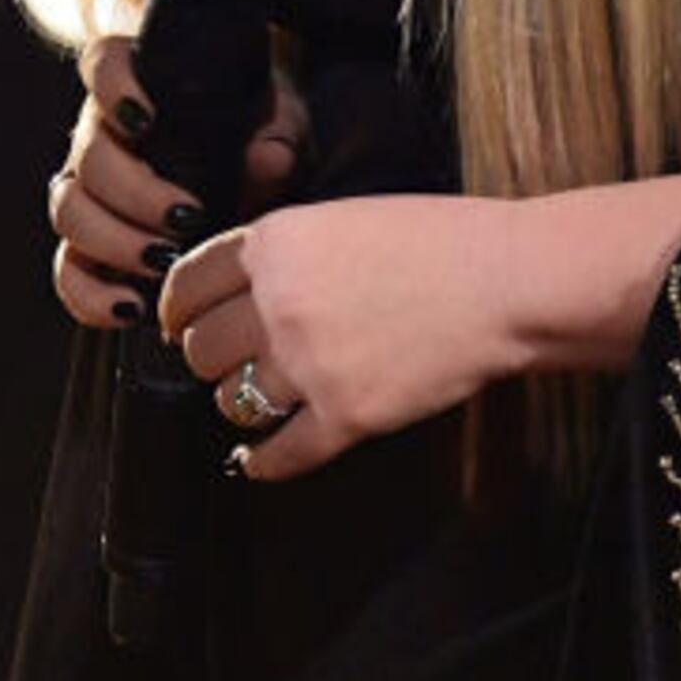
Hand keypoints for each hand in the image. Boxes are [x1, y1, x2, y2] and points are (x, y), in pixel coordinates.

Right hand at [46, 33, 309, 329]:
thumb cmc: (260, 136)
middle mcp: (101, 136)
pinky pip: (69, 274)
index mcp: (137, 89)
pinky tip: (132, 306)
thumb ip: (279, 135)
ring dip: (113, 241)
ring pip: (70, 212)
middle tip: (186, 218)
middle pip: (87, 158)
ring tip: (165, 261)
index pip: (103, 64)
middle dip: (132, 193)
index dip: (111, 86)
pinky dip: (90, 296)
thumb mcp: (281, 127)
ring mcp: (89, 193)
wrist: (254, 180)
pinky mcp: (90, 249)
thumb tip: (270, 156)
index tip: (143, 116)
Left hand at [150, 194, 528, 477]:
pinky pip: (281, 453)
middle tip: (226, 361)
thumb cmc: (436, 241)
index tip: (175, 322)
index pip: (187, 284)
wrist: (505, 282)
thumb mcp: (338, 218)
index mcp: (272, 244)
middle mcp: (278, 304)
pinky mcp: (346, 415)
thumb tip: (236, 287)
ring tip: (258, 398)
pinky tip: (256, 461)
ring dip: (240, 403)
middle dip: (209, 356)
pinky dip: (264, 463)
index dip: (176, 308)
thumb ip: (282, 252)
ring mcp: (310, 364)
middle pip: (201, 348)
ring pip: (232, 400)